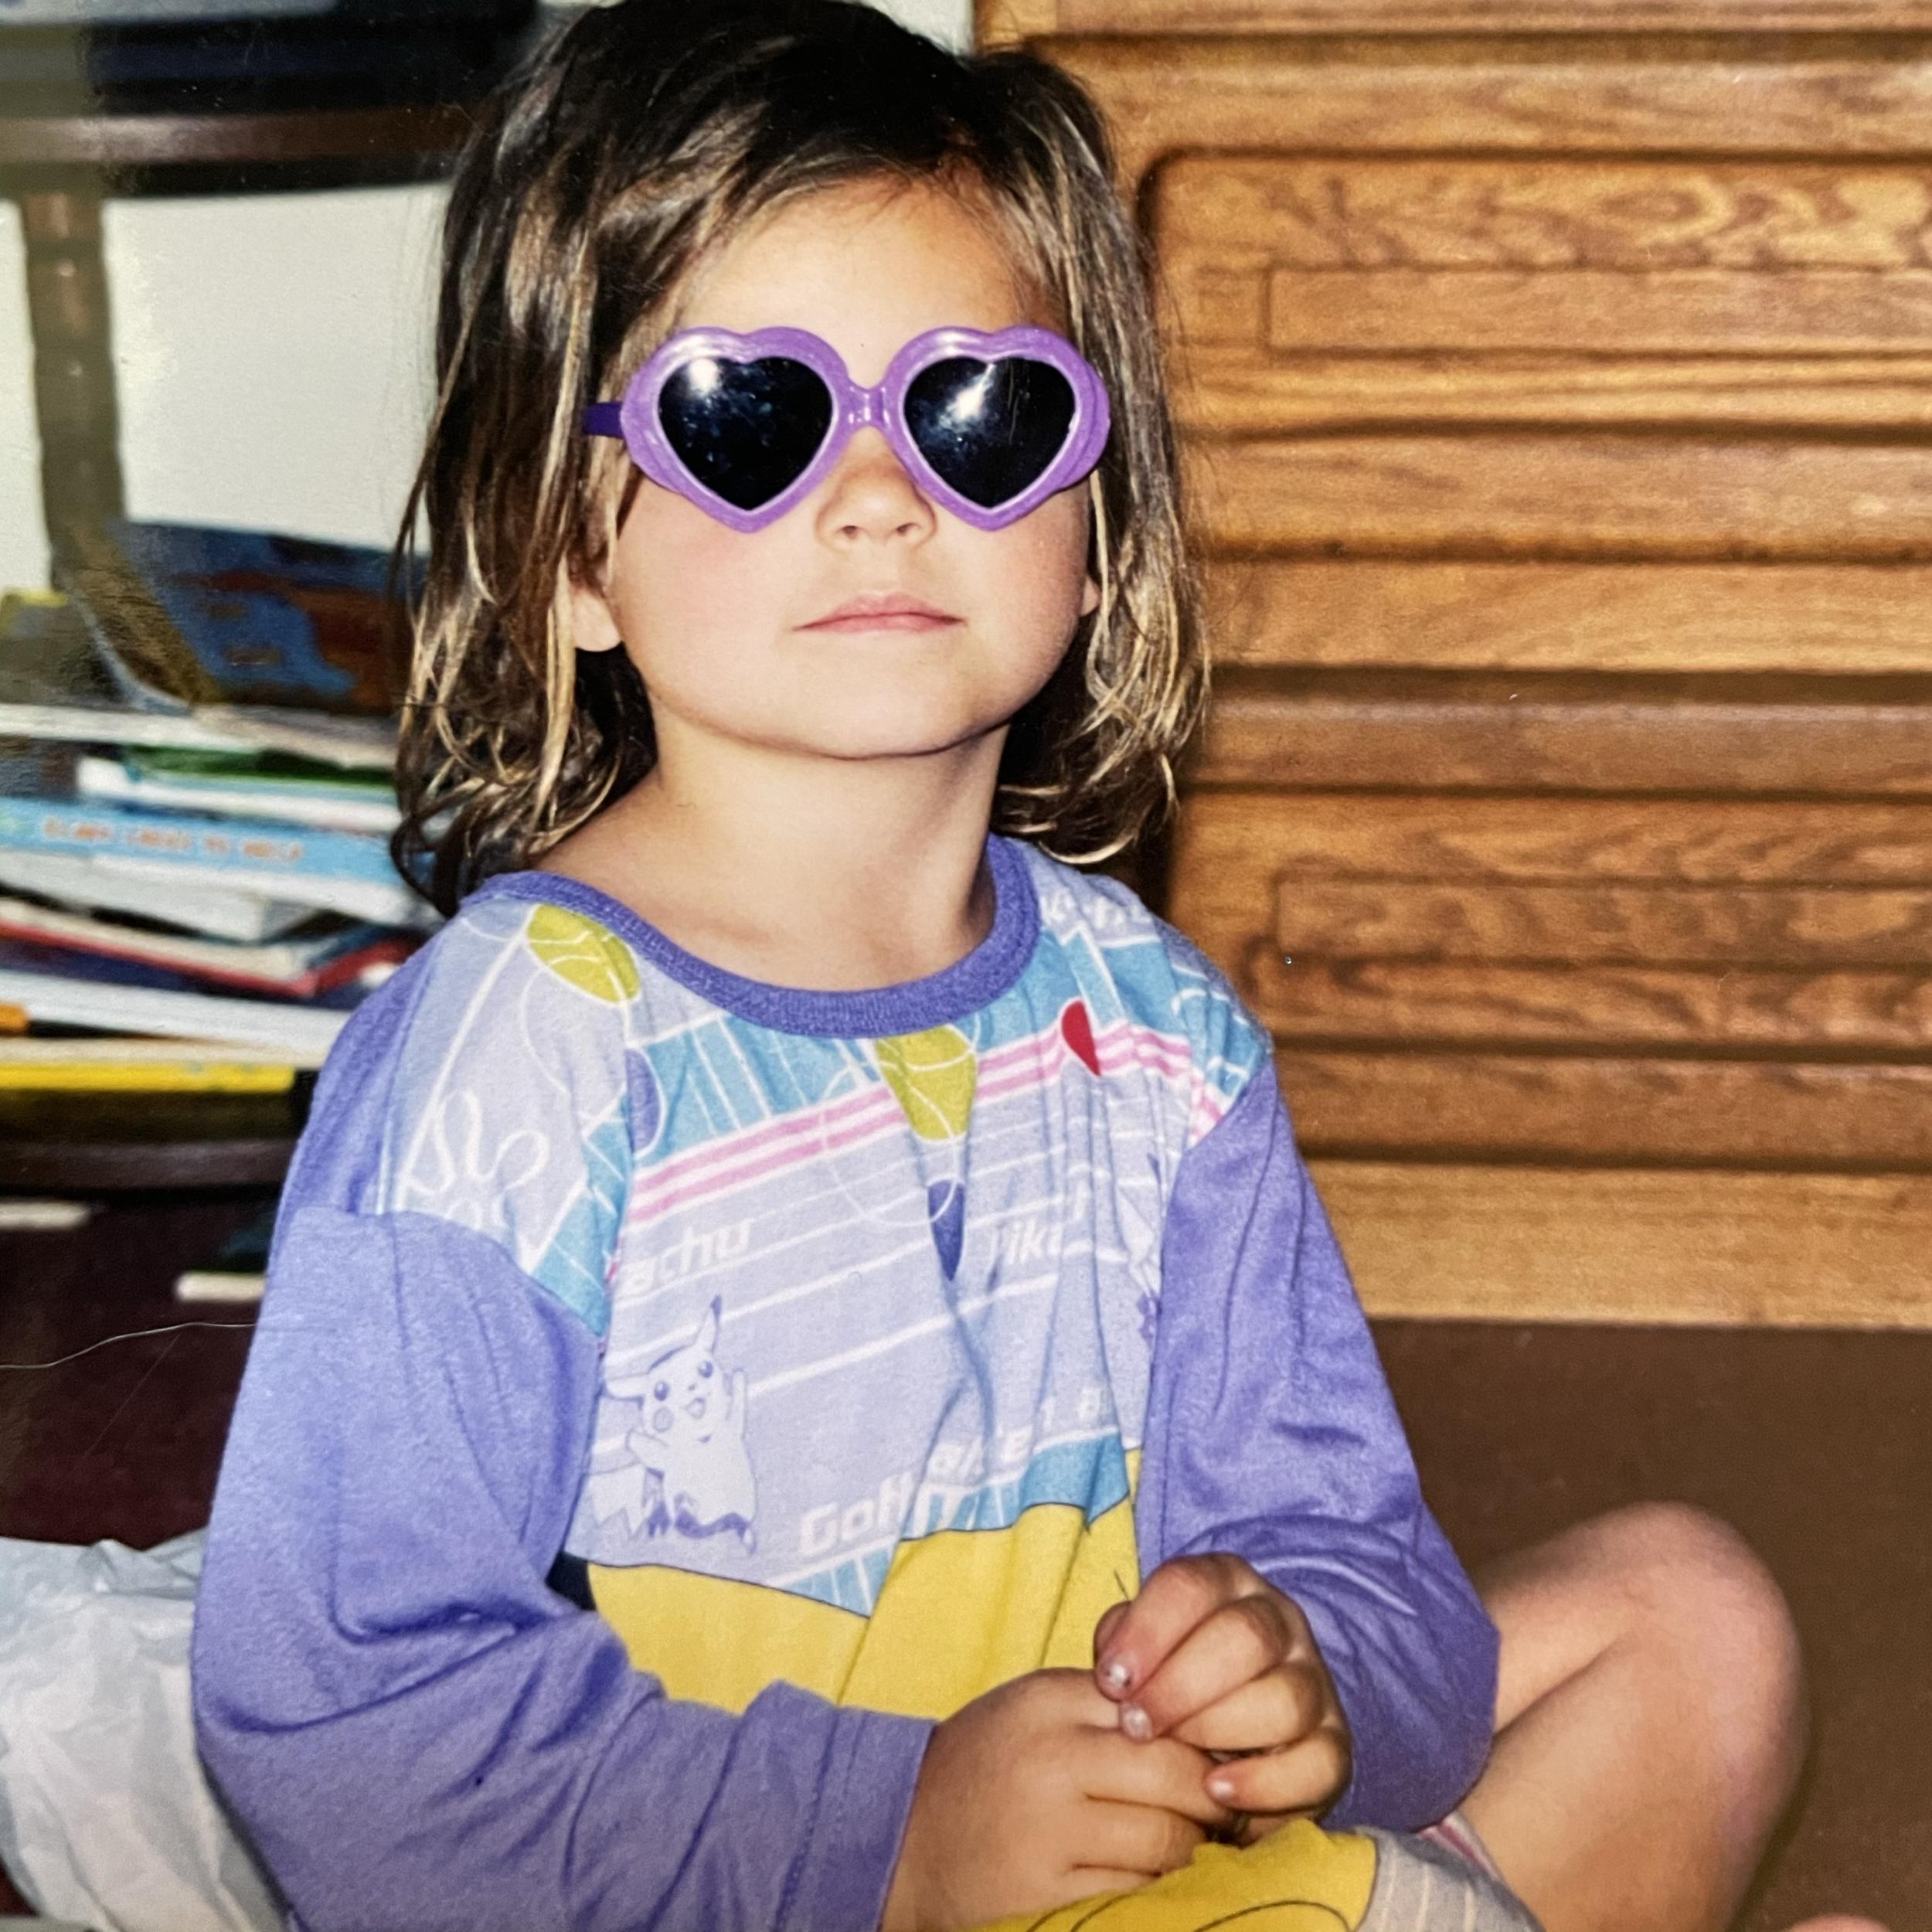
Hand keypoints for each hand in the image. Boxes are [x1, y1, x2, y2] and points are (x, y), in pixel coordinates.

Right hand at [880, 1667, 1235, 1930]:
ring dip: (1194, 1853)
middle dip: (1213, 1802)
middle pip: (1179, 1777)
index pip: (1165, 1709)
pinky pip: (1137, 1896)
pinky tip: (1153, 1887)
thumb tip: (1209, 1722)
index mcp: (1049, 1701)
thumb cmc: (986, 1769)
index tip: (1220, 1759)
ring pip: (1169, 1843)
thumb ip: (1108, 1706)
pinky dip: (1158, 1895)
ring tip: (1194, 1852)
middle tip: (1225, 1816)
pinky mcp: (1043, 1898)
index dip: (1206, 1738)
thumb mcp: (1035, 1712)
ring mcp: (1046, 1832)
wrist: (900, 1841)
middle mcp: (1050, 1759)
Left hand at [1091, 1555, 1351, 1837]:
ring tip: (1174, 1758)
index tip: (1111, 1681)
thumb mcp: (1138, 1652)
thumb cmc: (1164, 1686)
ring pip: (1284, 1698)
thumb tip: (1117, 1667)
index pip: (1191, 1585)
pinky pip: (1318, 1763)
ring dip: (1218, 1730)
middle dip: (1180, 1685)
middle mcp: (1280, 1621)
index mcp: (1228, 1582)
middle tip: (1136, 1725)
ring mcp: (1315, 1682)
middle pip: (1245, 1636)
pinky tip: (1216, 1791)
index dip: (1147, 1631)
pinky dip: (1264, 1783)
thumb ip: (1121, 1642)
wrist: (1213, 1749)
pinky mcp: (1335, 1746)